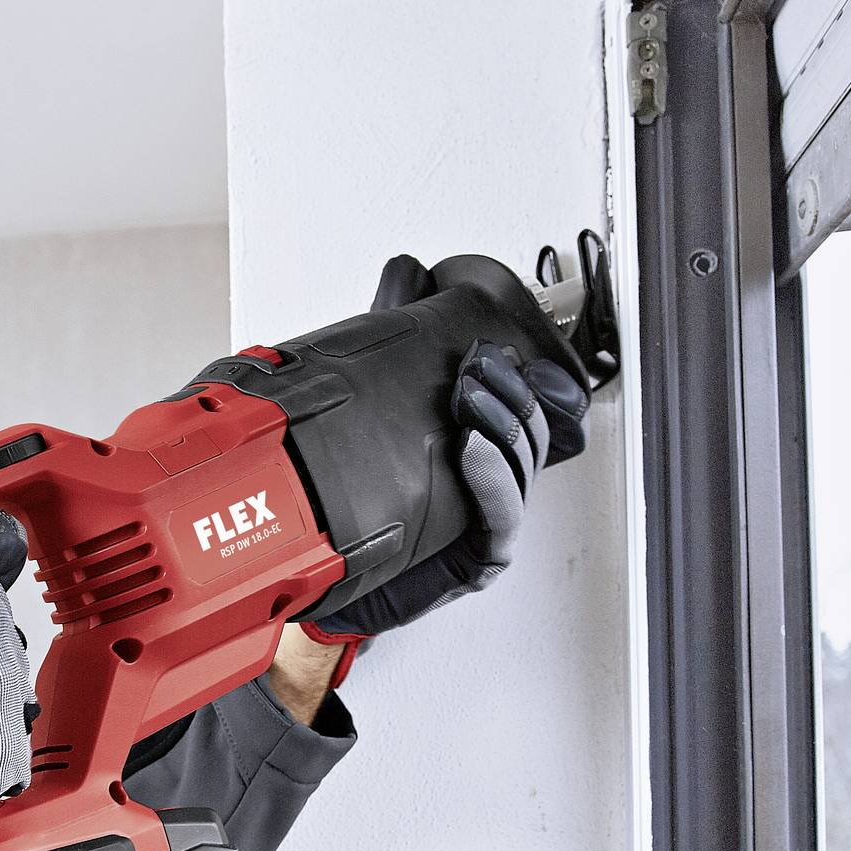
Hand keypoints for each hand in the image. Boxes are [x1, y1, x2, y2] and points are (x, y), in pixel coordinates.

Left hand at [309, 335, 587, 640]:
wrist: (320, 578)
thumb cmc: (356, 503)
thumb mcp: (376, 400)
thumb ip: (394, 334)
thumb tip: (409, 272)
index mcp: (476, 444)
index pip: (523, 400)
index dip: (528, 370)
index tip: (502, 338)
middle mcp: (488, 482)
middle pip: (530, 427)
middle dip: (511, 388)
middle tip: (480, 359)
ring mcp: (485, 521)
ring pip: (522, 465)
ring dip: (503, 423)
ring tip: (472, 392)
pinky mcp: (473, 559)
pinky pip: (501, 519)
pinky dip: (493, 480)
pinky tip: (472, 448)